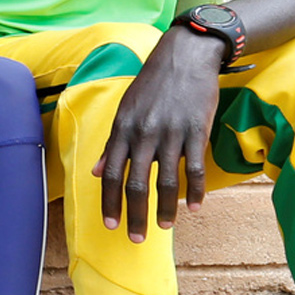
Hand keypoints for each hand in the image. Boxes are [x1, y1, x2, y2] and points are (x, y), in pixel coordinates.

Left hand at [92, 28, 224, 241]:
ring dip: (165, 209)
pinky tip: (194, 208)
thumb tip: (97, 172)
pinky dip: (195, 191)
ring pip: (166, 181)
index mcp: (123, 128)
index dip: (110, 201)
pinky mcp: (198, 130)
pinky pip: (195, 168)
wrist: (185, 56)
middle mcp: (144, 133)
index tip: (109, 224)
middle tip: (135, 238)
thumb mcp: (125, 109)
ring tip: (164, 227)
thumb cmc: (152, 84)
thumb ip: (112, 143)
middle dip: (134, 214)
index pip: (112, 173)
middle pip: (136, 183)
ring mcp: (172, 133)